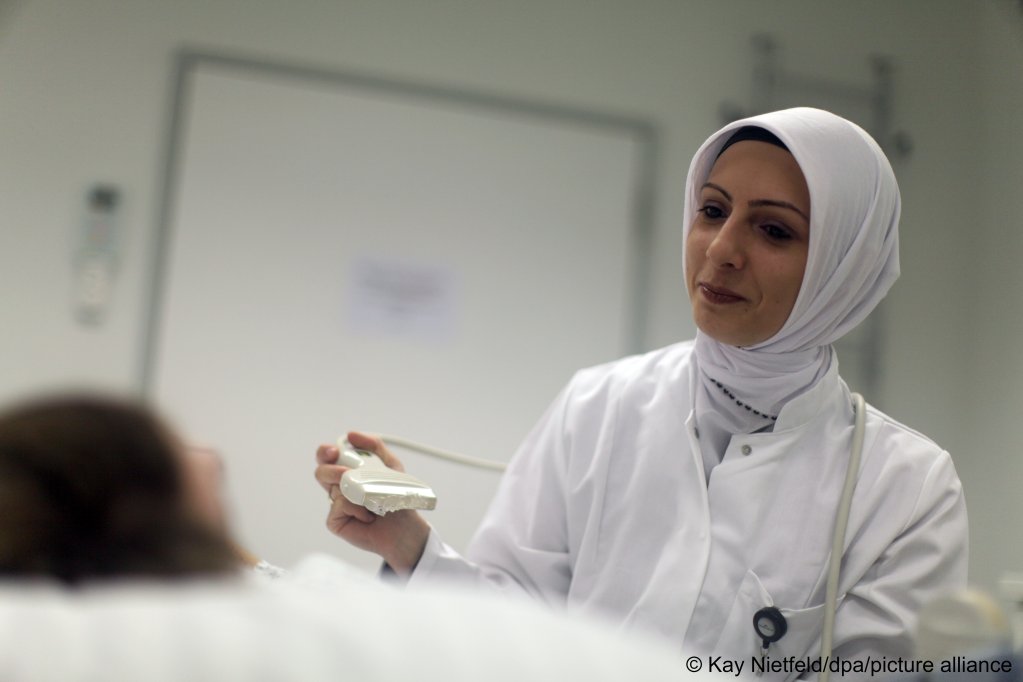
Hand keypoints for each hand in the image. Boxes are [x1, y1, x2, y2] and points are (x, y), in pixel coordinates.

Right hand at [315, 431, 429, 574]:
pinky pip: (339, 506)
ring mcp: (335, 504)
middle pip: (321, 471)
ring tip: (370, 498)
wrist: (404, 526)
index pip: (328, 457)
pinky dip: (357, 508)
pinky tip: (368, 516)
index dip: (326, 452)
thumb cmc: (396, 496)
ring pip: (333, 489)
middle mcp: (338, 487)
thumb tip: (351, 435)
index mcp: (347, 471)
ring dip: (355, 490)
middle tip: (345, 473)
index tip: (334, 451)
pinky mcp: (335, 520)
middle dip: (331, 470)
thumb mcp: (390, 465)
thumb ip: (374, 446)